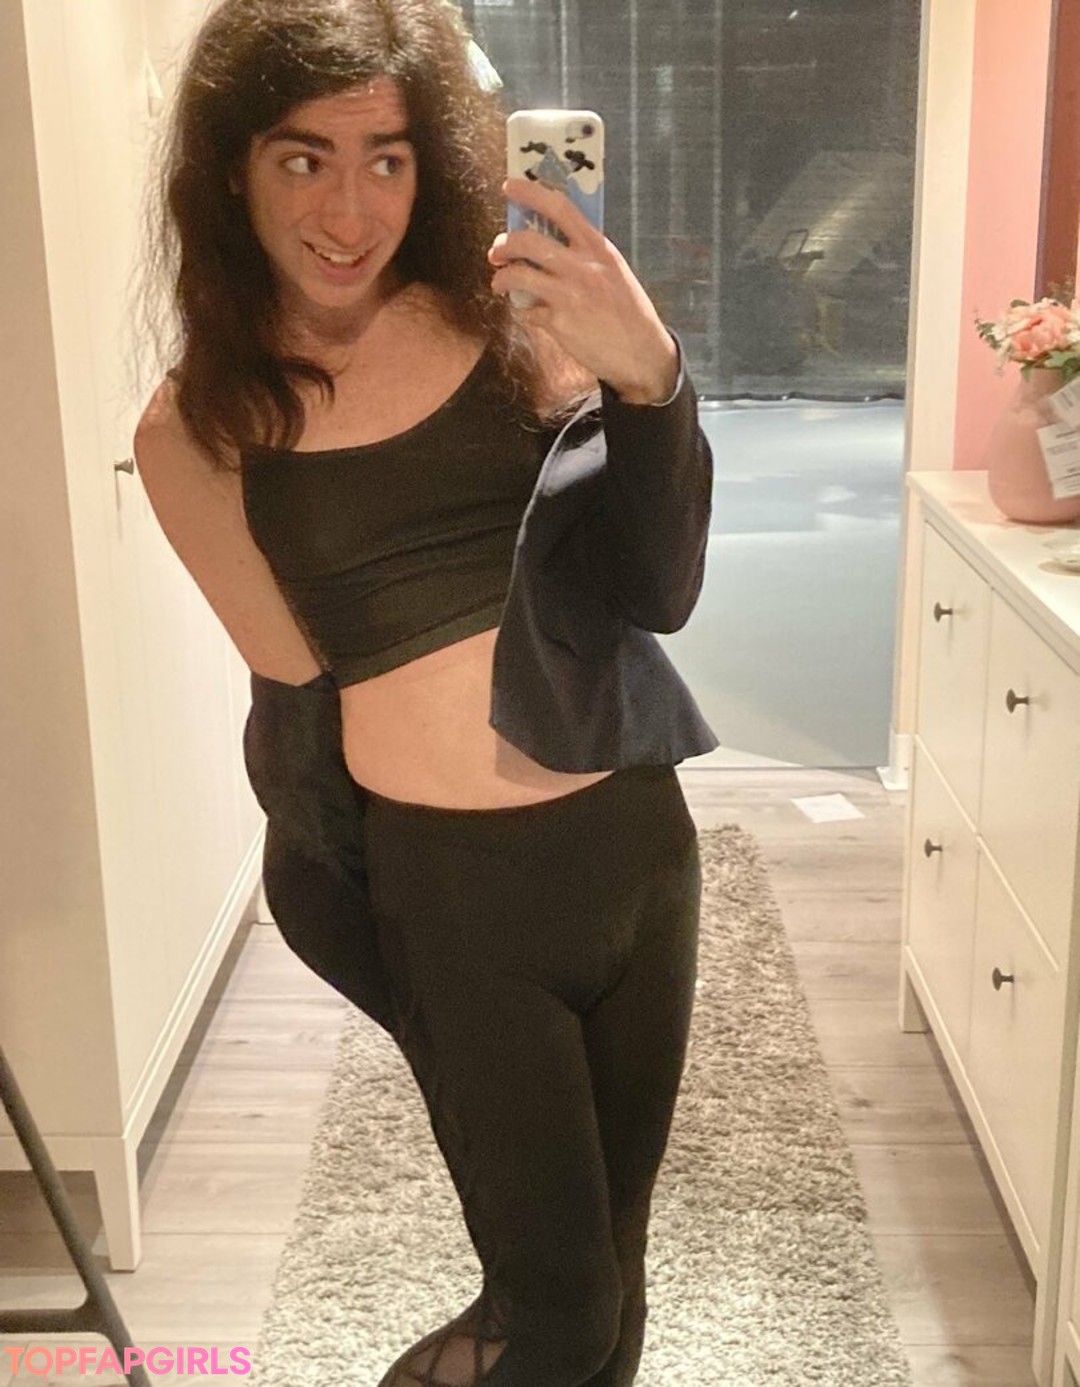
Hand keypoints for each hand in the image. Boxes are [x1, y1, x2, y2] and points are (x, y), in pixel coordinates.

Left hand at [488, 177, 678, 403]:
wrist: (642, 354)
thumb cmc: (628, 312)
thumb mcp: (614, 271)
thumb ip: (586, 254)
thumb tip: (547, 240)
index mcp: (598, 248)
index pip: (560, 207)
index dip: (530, 192)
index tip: (509, 187)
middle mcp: (583, 267)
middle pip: (528, 240)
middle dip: (504, 243)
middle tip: (497, 251)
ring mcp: (569, 295)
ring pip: (518, 275)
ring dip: (501, 277)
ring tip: (500, 283)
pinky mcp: (559, 323)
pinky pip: (527, 310)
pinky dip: (525, 311)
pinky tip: (532, 314)